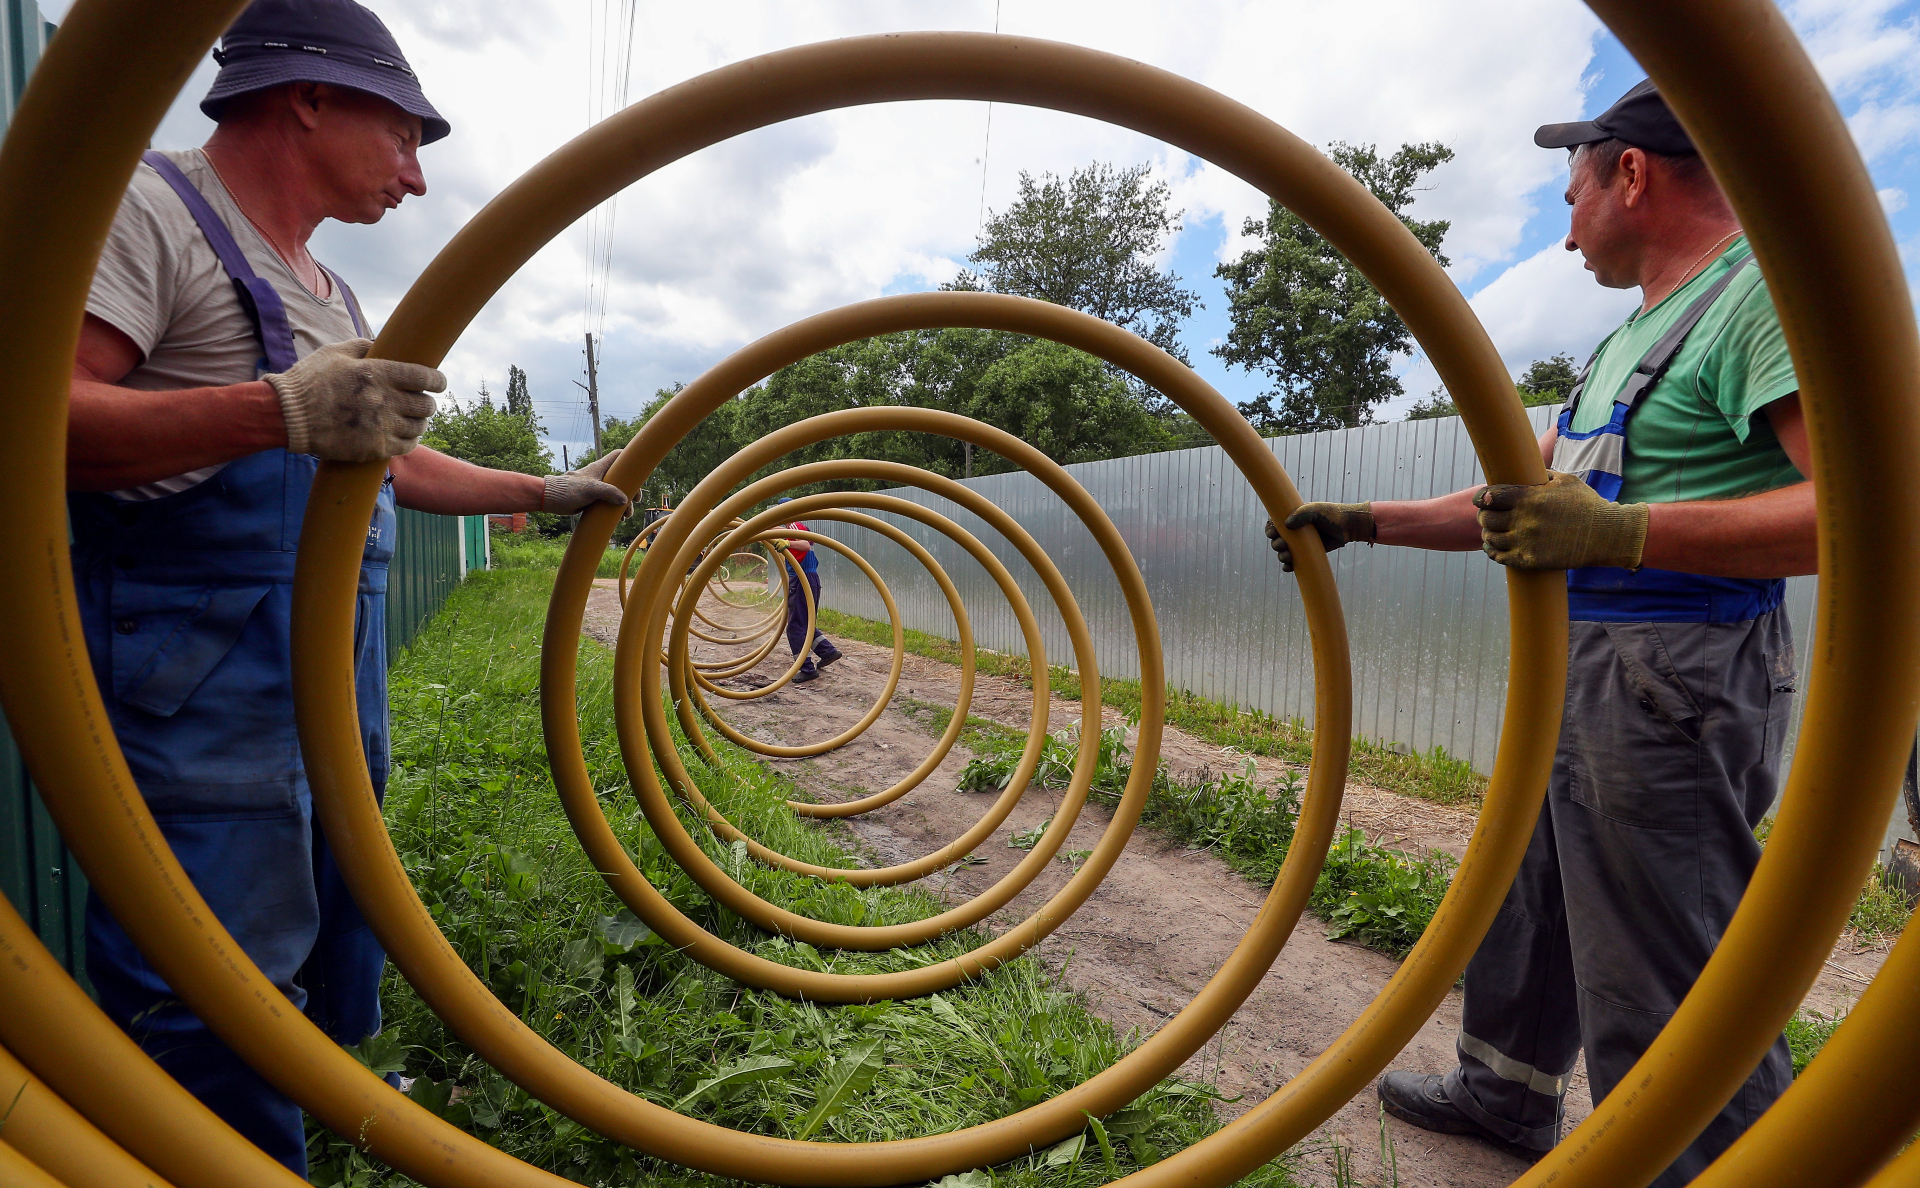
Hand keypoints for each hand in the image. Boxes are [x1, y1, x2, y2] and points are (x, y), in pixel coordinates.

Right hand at [265, 338, 444, 461]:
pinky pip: (407, 446)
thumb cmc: (309, 381)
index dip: (437, 380)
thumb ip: (363, 346)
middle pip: (425, 404)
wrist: (287, 416)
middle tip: (421, 401)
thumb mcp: (334, 352)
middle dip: (426, 402)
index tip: (439, 383)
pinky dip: (411, 441)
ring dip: (419, 422)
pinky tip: (406, 436)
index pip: (423, 377)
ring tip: (413, 419)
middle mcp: (384, 400)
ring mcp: (381, 426)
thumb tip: (384, 343)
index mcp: (377, 373)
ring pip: (419, 426)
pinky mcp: (374, 448)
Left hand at [543, 448, 630, 513]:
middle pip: (622, 479)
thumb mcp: (591, 489)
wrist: (550, 499)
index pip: (619, 456)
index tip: (638, 474)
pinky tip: (617, 519)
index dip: (630, 461)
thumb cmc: (568, 490)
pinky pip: (608, 502)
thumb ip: (609, 492)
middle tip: (634, 503)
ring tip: (624, 517)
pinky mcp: (592, 498)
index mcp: (600, 468)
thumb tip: (625, 501)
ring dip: (624, 504)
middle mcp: (600, 476)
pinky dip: (614, 510)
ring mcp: (597, 487)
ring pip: (617, 493)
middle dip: (631, 491)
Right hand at [1266, 502, 1374, 572]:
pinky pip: (1294, 562)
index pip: (1274, 524)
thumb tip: (1286, 525)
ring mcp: (1300, 544)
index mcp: (1293, 518)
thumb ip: (1302, 514)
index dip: (1270, 530)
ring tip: (1287, 557)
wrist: (1348, 527)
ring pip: (1283, 552)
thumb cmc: (1332, 515)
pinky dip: (1288, 566)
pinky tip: (1289, 567)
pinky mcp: (1307, 554)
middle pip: (1277, 540)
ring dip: (1281, 556)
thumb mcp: (1316, 510)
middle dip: (1276, 545)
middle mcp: (1294, 531)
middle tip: (1283, 546)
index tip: (1272, 533)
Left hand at [1474, 470, 1648, 569]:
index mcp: (1529, 497)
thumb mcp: (1566, 480)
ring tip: (1489, 532)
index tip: (1481, 500)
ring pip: (1491, 538)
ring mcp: (1525, 540)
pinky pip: (1501, 557)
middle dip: (1484, 516)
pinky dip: (1493, 552)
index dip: (1482, 498)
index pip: (1491, 496)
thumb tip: (1526, 470)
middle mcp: (1523, 519)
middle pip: (1487, 518)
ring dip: (1488, 534)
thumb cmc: (1587, 505)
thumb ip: (1542, 475)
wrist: (1605, 534)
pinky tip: (1493, 548)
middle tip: (1486, 517)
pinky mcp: (1530, 559)